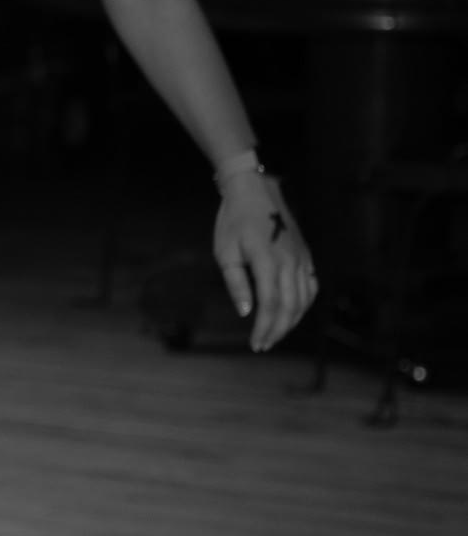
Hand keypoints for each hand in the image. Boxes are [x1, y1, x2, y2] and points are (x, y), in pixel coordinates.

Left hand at [214, 173, 316, 353]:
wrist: (255, 191)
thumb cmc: (234, 221)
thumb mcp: (225, 251)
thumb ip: (236, 283)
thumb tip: (246, 312)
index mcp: (268, 262)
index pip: (270, 305)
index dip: (264, 328)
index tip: (255, 344)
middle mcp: (290, 262)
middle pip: (290, 307)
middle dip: (277, 330)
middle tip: (263, 345)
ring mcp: (301, 259)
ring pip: (304, 299)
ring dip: (291, 321)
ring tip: (276, 334)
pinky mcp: (306, 255)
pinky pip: (311, 286)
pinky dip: (304, 304)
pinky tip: (293, 313)